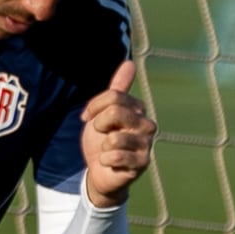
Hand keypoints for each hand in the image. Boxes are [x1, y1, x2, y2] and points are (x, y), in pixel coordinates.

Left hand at [78, 56, 154, 206]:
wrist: (101, 171)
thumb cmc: (102, 140)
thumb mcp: (103, 113)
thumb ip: (116, 90)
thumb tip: (130, 62)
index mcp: (137, 109)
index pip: (113, 96)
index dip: (94, 108)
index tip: (88, 118)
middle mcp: (146, 124)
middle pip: (115, 112)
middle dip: (98, 125)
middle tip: (101, 136)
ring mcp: (147, 144)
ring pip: (114, 136)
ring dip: (102, 146)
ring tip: (108, 151)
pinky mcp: (143, 162)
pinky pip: (116, 156)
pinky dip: (106, 159)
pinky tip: (111, 162)